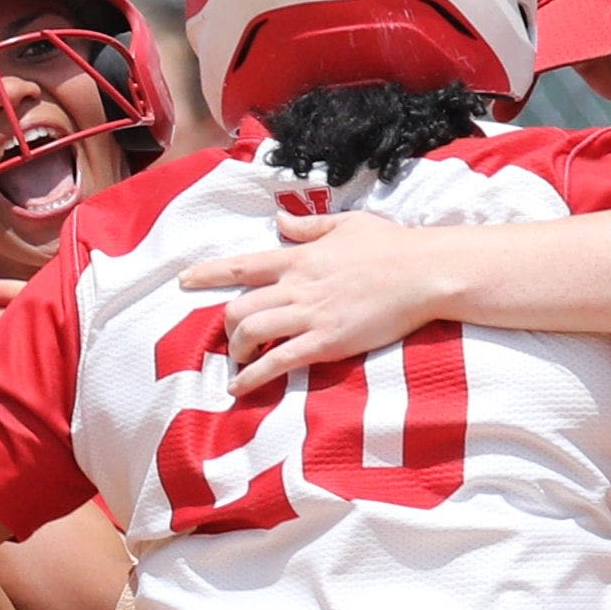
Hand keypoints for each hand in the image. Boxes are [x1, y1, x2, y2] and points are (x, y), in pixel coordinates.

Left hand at [170, 209, 451, 397]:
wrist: (426, 271)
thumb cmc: (393, 246)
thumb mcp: (347, 224)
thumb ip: (310, 225)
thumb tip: (281, 221)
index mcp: (300, 257)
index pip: (242, 265)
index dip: (208, 274)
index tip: (185, 281)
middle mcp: (297, 285)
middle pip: (239, 307)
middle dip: (226, 327)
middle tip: (231, 340)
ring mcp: (310, 315)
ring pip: (251, 332)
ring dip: (237, 352)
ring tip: (238, 363)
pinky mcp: (327, 342)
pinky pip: (278, 362)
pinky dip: (253, 377)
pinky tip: (239, 389)